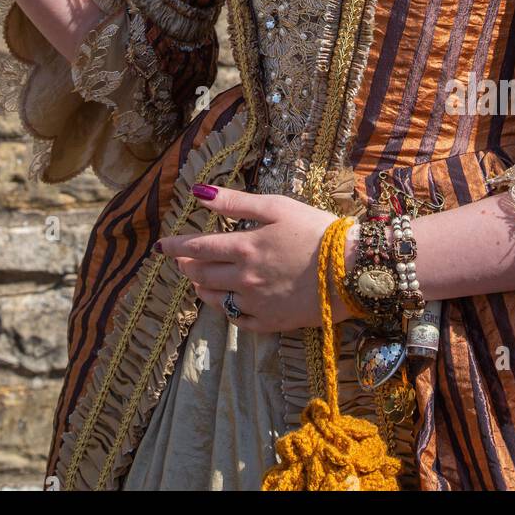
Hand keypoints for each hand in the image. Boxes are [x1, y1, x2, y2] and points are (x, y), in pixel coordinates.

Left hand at [155, 184, 361, 332]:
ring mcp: (256, 304)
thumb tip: (198, 192)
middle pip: (202, 275)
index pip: (196, 249)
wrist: (353, 269)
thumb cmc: (316, 230)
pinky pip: (238, 320)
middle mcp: (243, 279)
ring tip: (198, 280)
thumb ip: (234, 202)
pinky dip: (227, 310)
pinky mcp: (271, 323)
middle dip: (187, 266)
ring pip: (215, 300)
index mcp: (243, 248)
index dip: (176, 247)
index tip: (161, 246)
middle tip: (180, 260)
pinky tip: (228, 302)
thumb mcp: (276, 207)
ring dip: (202, 288)